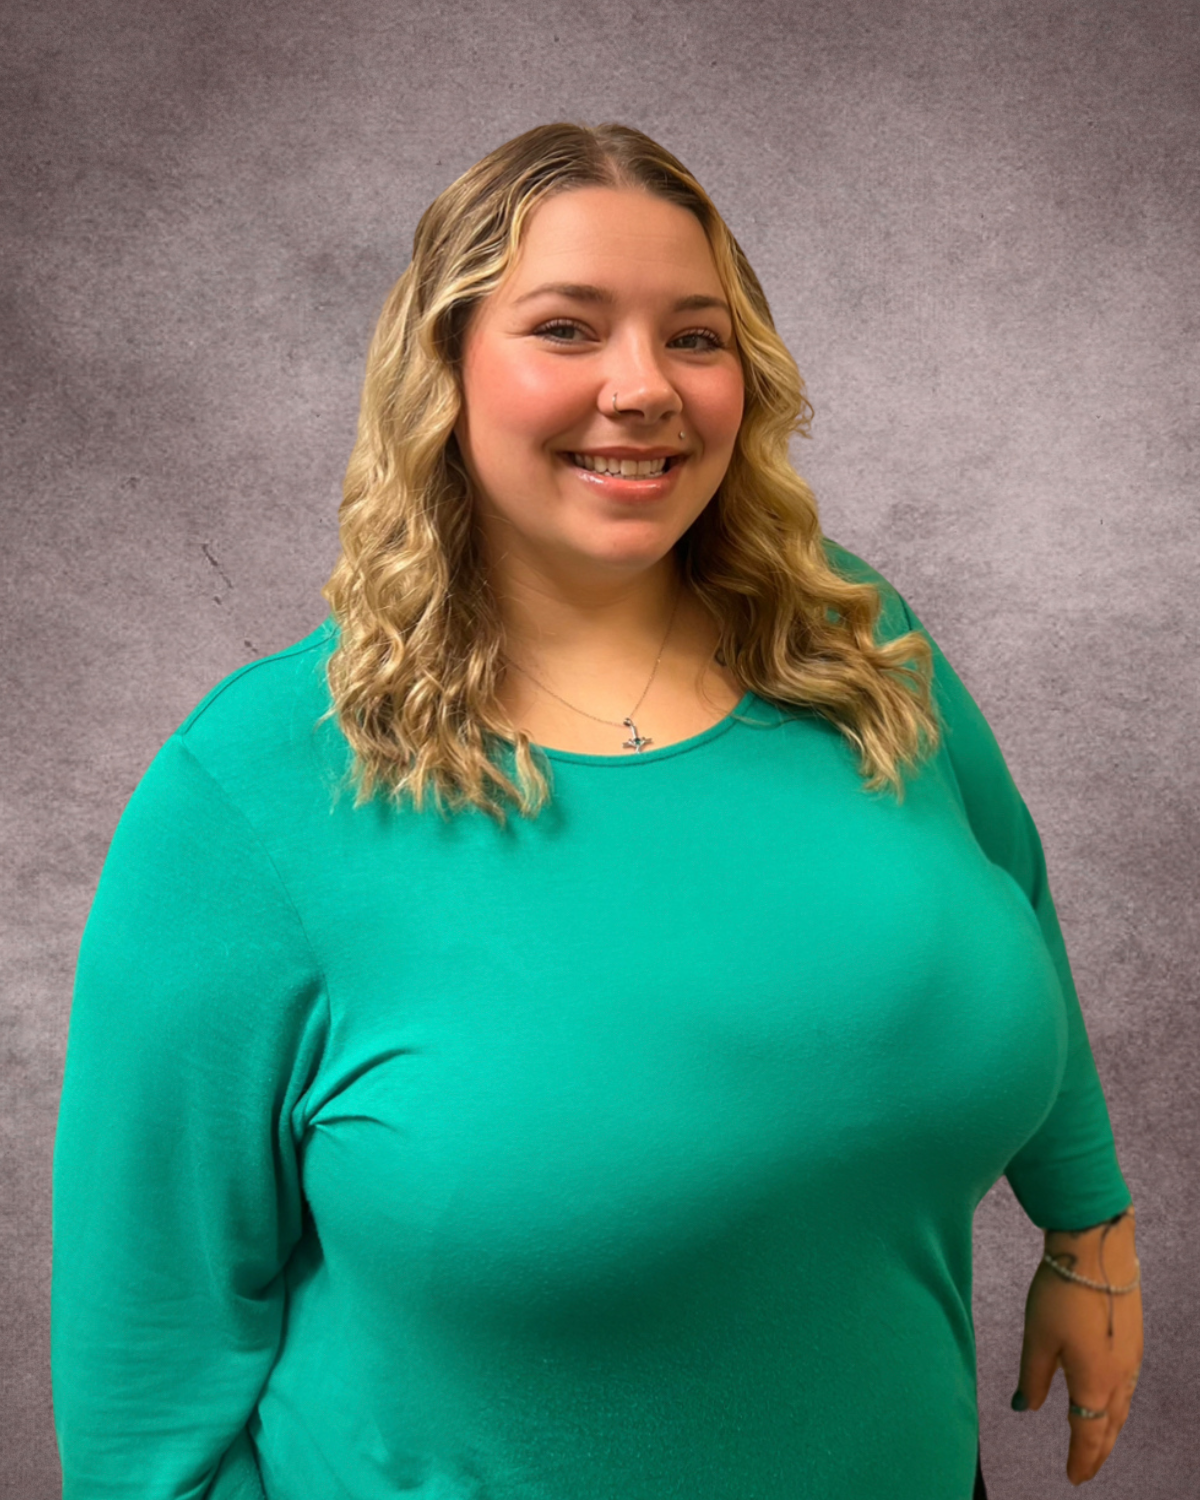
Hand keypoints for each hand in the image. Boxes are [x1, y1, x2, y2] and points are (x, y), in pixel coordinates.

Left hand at [1011, 1211, 1142, 1485]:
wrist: (1098, 1251)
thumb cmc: (1063, 1293)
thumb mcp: (1037, 1337)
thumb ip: (1033, 1377)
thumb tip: (1026, 1407)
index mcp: (1094, 1384)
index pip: (1088, 1434)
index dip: (1080, 1458)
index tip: (1072, 1477)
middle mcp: (1120, 1377)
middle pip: (1110, 1427)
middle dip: (1098, 1451)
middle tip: (1085, 1469)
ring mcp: (1131, 1358)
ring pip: (1122, 1408)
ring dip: (1110, 1429)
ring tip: (1098, 1441)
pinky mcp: (1134, 1338)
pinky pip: (1128, 1386)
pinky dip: (1118, 1405)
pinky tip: (1110, 1400)